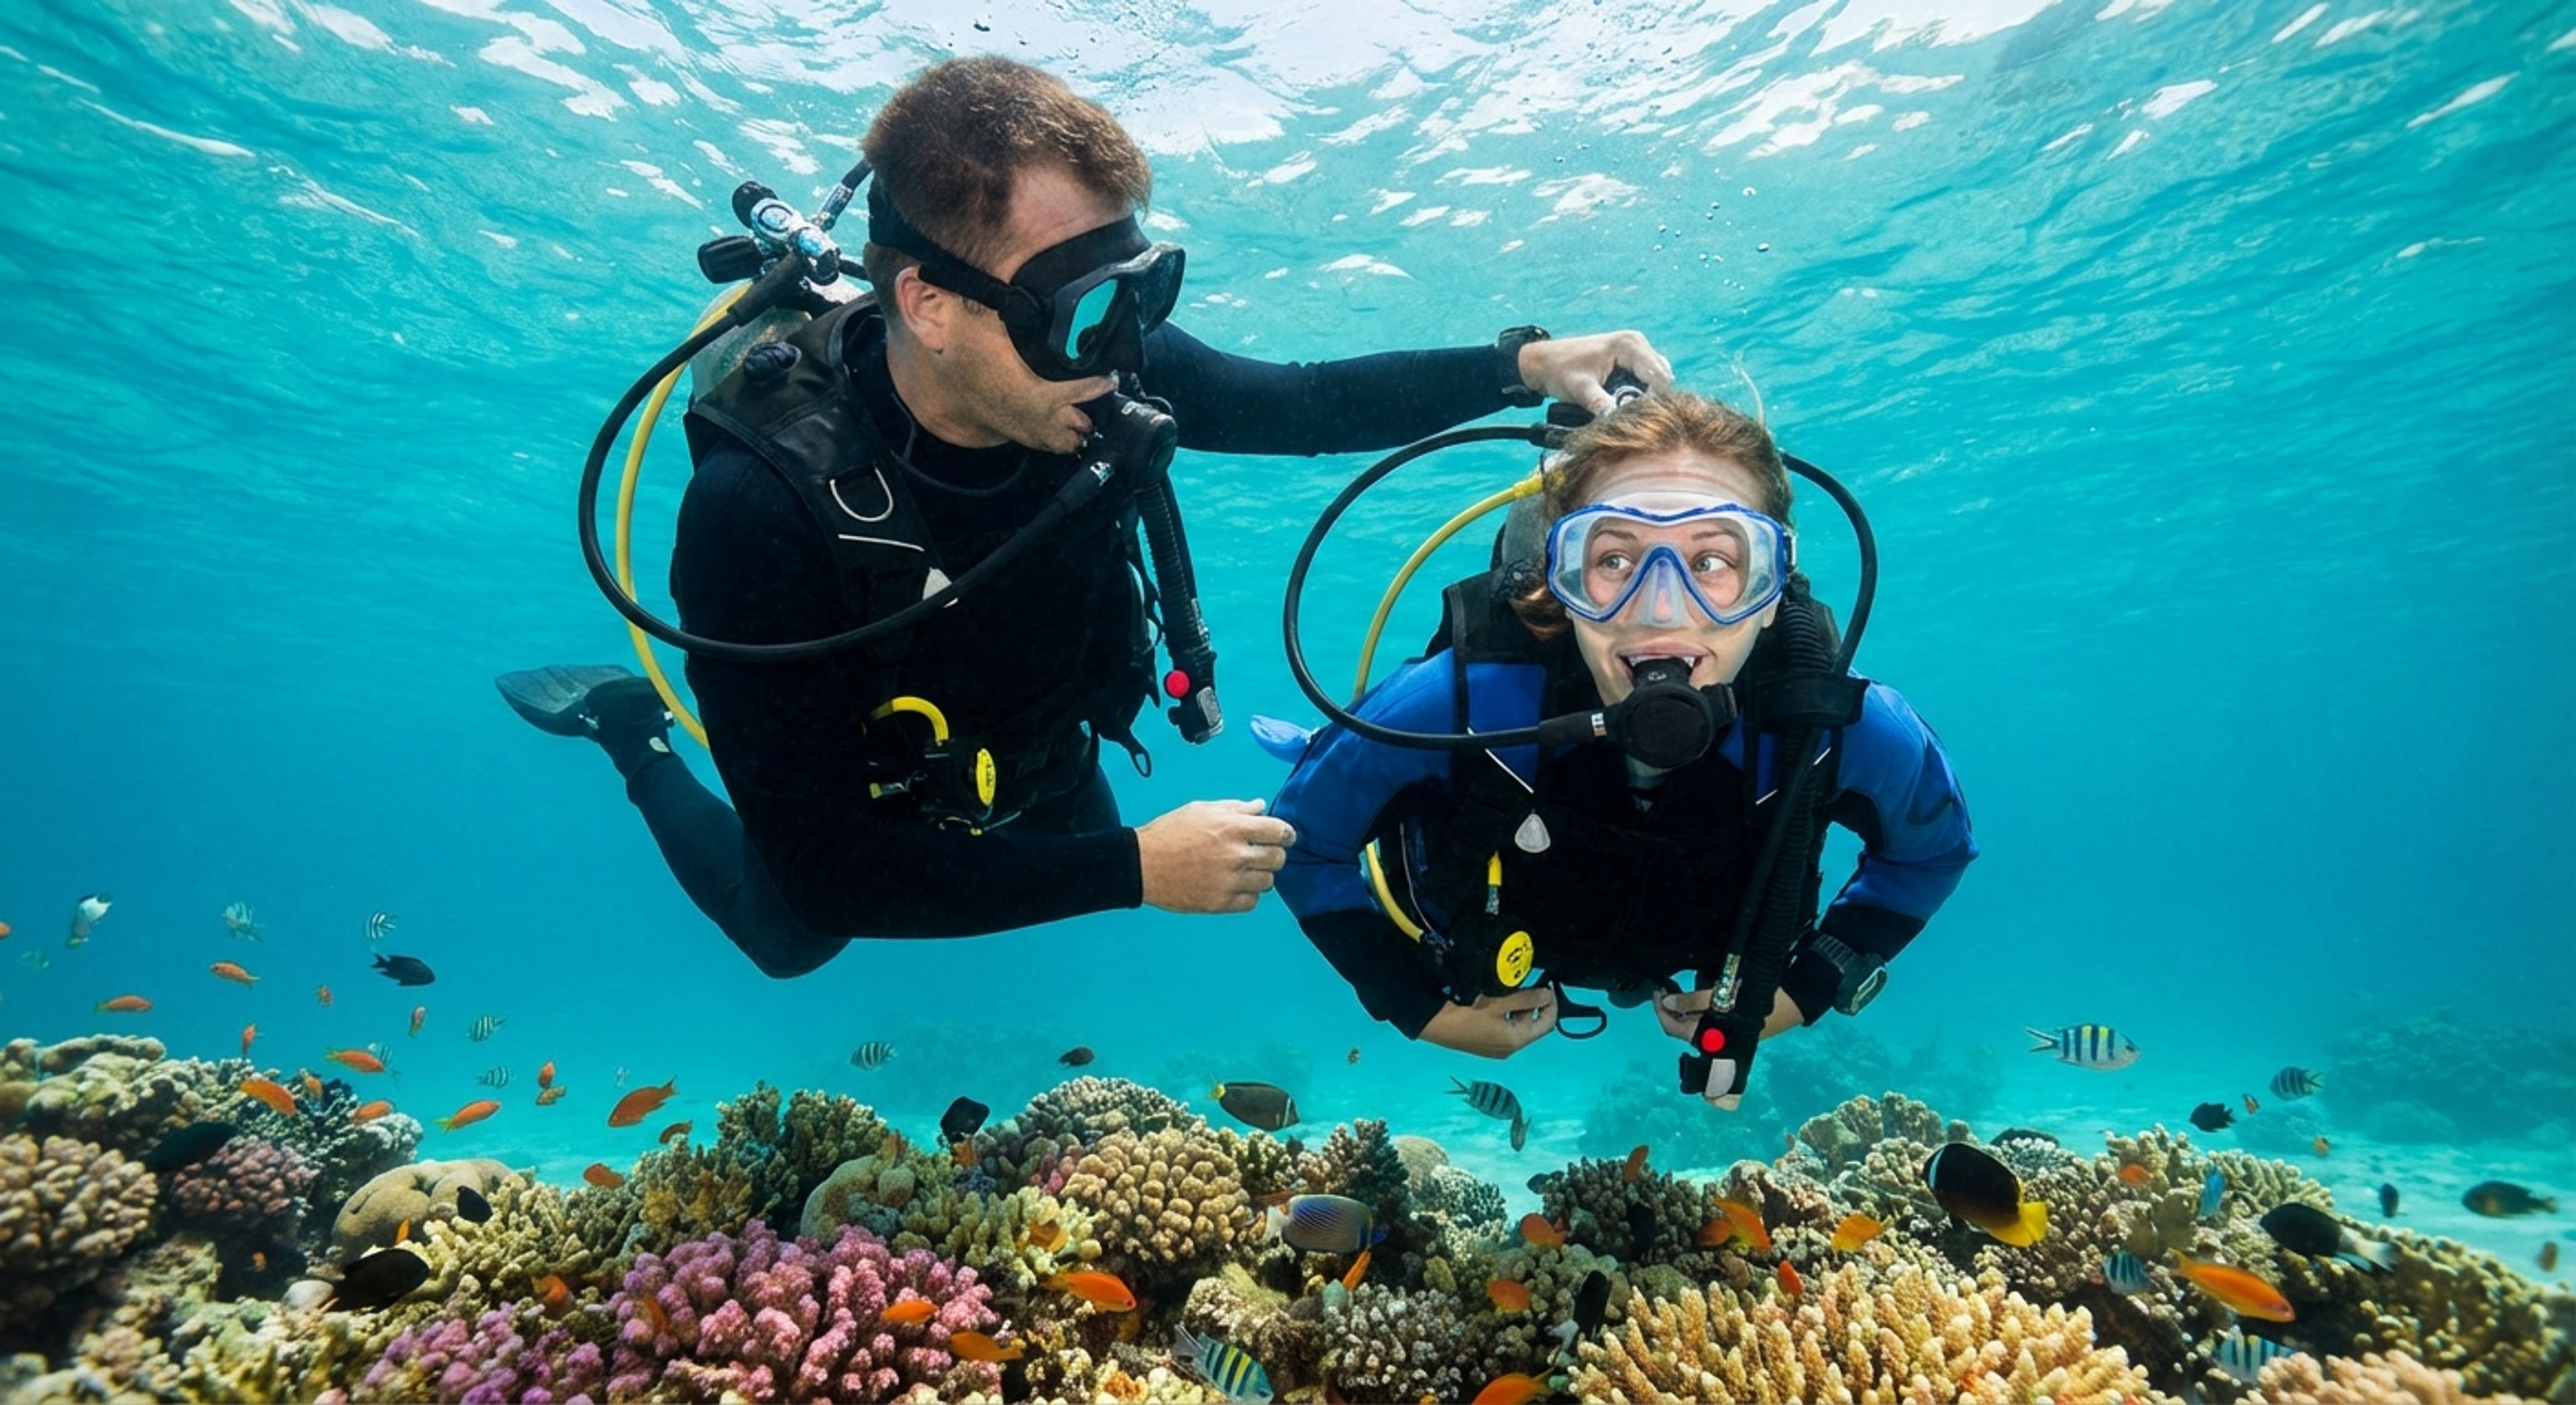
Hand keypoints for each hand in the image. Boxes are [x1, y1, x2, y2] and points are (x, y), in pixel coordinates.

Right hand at [1135, 799, 1294, 914]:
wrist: (1142, 864)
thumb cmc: (1170, 832)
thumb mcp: (1201, 810)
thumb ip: (1235, 808)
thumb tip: (1261, 807)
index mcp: (1233, 828)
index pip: (1279, 831)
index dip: (1286, 833)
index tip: (1284, 836)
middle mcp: (1236, 855)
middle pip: (1278, 858)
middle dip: (1273, 854)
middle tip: (1261, 853)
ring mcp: (1229, 881)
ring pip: (1268, 882)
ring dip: (1260, 875)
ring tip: (1244, 870)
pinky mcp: (1221, 903)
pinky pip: (1252, 902)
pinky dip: (1248, 894)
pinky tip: (1234, 885)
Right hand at [1418, 987, 1557, 1058]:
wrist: (1434, 1024)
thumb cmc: (1467, 1015)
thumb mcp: (1499, 1004)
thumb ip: (1526, 999)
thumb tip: (1547, 995)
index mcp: (1516, 1041)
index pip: (1546, 1023)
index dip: (1551, 1004)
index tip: (1547, 985)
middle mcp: (1508, 1047)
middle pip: (1531, 1023)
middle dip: (1532, 1003)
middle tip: (1525, 983)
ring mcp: (1495, 1045)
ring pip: (1516, 1023)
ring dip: (1518, 1006)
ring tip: (1509, 988)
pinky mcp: (1484, 1040)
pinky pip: (1503, 1025)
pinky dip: (1505, 1012)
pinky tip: (1495, 998)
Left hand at [1516, 331, 1675, 412]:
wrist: (1542, 362)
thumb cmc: (1558, 371)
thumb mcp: (1580, 390)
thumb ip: (1601, 405)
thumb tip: (1619, 423)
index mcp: (1629, 344)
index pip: (1659, 377)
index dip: (1655, 402)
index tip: (1644, 422)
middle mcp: (1637, 343)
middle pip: (1661, 379)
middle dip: (1651, 401)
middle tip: (1635, 421)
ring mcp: (1635, 351)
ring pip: (1655, 381)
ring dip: (1646, 399)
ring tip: (1628, 414)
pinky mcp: (1630, 360)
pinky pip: (1645, 381)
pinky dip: (1639, 395)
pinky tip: (1626, 407)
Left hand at [1655, 987, 1805, 1109]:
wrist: (1791, 1003)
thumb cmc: (1755, 999)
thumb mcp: (1721, 995)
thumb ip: (1692, 1000)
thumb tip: (1667, 1001)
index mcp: (1707, 1037)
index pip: (1672, 1028)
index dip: (1660, 1011)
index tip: (1657, 991)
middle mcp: (1712, 1042)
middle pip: (1681, 1028)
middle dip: (1671, 1009)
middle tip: (1666, 988)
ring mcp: (1722, 1038)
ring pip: (1693, 1025)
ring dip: (1684, 1010)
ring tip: (1680, 989)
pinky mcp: (1732, 1032)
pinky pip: (1708, 1023)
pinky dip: (1699, 1011)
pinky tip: (1700, 996)